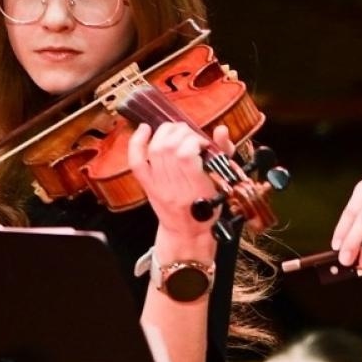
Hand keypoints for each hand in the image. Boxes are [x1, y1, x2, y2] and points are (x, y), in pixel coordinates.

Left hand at [128, 122, 232, 238]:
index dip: (193, 140)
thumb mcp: (224, 183)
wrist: (187, 232)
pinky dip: (137, 142)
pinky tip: (145, 129)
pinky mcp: (147, 186)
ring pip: (155, 150)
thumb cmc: (208, 208)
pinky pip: (137, 162)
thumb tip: (221, 129)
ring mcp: (158, 187)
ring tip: (176, 131)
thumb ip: (224, 154)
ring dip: (165, 132)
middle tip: (191, 135)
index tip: (203, 142)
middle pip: (169, 149)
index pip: (186, 156)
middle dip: (181, 133)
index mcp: (197, 189)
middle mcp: (175, 188)